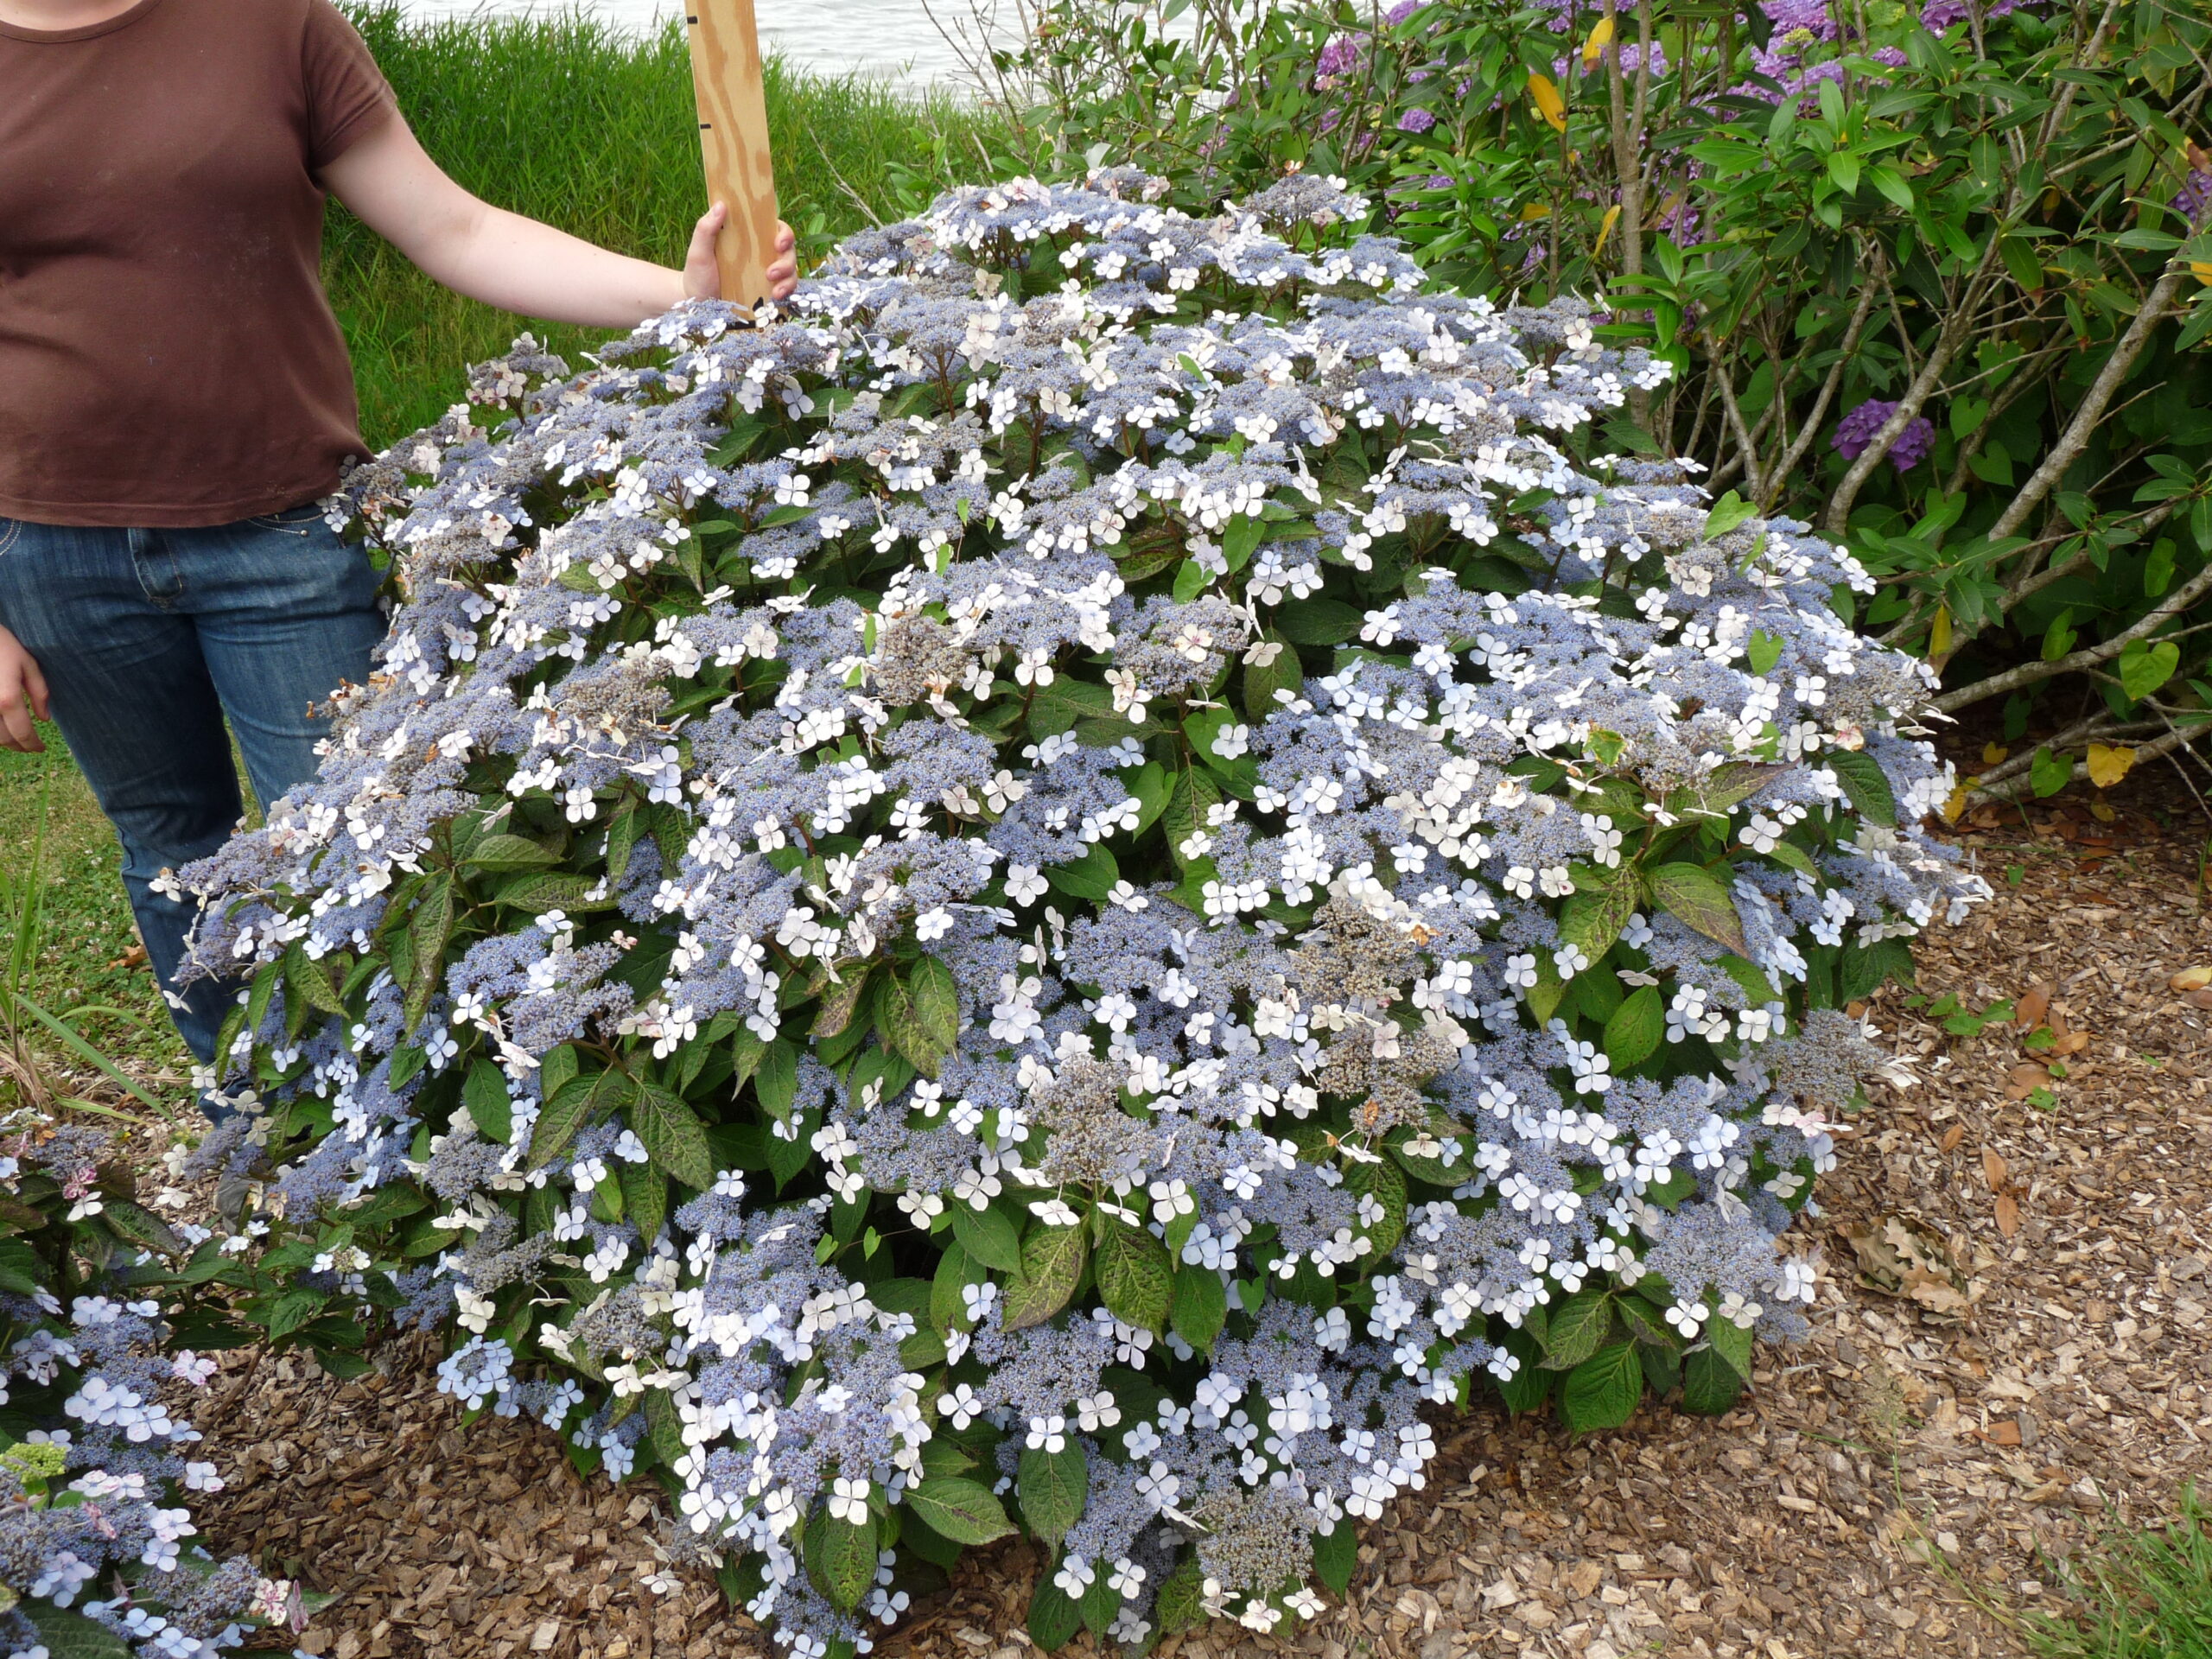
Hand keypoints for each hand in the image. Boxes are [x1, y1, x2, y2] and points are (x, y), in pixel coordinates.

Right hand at [0, 623, 49, 753]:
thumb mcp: (27, 664)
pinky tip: (2, 727)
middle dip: (19, 746)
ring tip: (16, 738)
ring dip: (3, 741)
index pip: (22, 733)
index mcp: (7, 699)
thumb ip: (39, 693)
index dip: (33, 745)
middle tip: (30, 746)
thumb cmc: (3, 645)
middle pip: (3, 739)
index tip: (41, 748)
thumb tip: (45, 719)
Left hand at [682, 204, 799, 304]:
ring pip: (790, 268)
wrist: (697, 303)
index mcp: (747, 237)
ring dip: (788, 277)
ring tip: (775, 290)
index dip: (784, 232)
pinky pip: (787, 286)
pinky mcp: (767, 289)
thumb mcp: (699, 251)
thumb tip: (721, 204)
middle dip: (786, 259)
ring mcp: (766, 271)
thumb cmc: (697, 274)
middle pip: (787, 248)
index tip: (778, 242)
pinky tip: (776, 296)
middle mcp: (760, 251)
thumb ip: (706, 229)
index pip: (773, 227)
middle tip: (771, 272)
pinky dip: (786, 290)